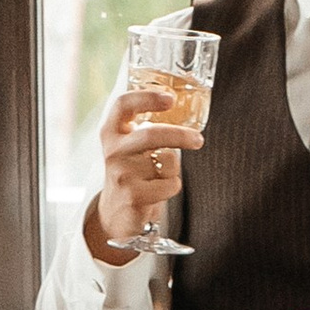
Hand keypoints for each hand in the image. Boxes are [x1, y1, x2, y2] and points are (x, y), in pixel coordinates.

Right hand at [89, 76, 200, 260]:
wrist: (116, 212)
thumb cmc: (132, 172)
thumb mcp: (131, 146)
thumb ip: (147, 126)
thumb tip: (183, 106)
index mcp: (112, 132)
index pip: (123, 105)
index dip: (147, 96)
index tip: (170, 97)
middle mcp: (113, 151)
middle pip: (151, 133)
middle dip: (180, 135)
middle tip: (197, 139)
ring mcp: (121, 174)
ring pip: (167, 159)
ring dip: (174, 167)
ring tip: (161, 174)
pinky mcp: (133, 196)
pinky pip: (171, 183)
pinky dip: (173, 186)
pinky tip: (158, 191)